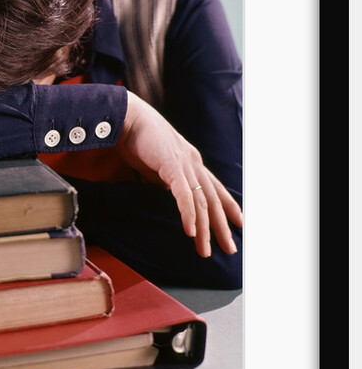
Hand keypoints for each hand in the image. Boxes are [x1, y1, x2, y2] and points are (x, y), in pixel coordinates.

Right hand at [118, 93, 242, 257]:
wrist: (128, 117)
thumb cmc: (137, 138)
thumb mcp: (157, 164)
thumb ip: (166, 178)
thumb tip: (168, 192)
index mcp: (191, 161)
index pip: (215, 188)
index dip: (229, 206)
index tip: (239, 223)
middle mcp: (193, 163)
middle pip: (213, 199)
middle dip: (222, 226)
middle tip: (230, 249)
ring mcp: (185, 164)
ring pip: (201, 202)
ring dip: (204, 229)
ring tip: (205, 250)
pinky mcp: (172, 166)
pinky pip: (184, 195)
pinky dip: (189, 214)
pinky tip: (191, 232)